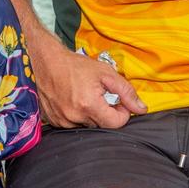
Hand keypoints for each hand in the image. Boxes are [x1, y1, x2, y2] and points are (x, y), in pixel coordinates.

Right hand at [31, 35, 145, 128]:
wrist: (46, 62)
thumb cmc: (75, 65)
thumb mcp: (106, 73)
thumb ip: (126, 92)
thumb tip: (141, 109)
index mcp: (89, 105)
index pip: (116, 123)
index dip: (122, 112)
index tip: (117, 101)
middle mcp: (74, 116)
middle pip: (102, 125)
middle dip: (105, 111)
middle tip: (99, 94)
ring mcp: (62, 120)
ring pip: (87, 125)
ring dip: (91, 114)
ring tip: (84, 95)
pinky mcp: (54, 121)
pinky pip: (73, 124)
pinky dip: (77, 115)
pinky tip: (73, 100)